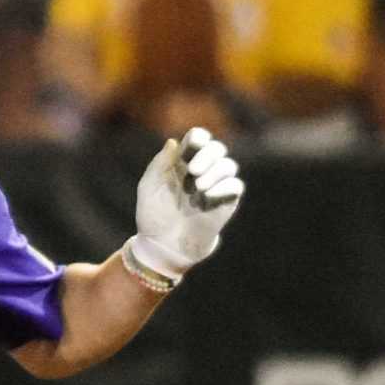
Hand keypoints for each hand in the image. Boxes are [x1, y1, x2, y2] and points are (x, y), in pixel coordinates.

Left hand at [127, 127, 244, 281]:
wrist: (163, 246)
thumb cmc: (153, 216)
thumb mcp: (149, 188)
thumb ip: (159, 164)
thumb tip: (173, 142)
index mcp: (182, 162)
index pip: (198, 138)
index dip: (198, 137)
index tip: (192, 145)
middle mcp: (201, 171)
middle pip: (217, 148)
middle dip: (208, 154)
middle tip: (194, 171)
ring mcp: (215, 187)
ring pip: (228, 165)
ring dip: (216, 171)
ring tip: (199, 187)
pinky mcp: (225, 203)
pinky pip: (235, 186)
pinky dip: (225, 185)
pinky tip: (209, 194)